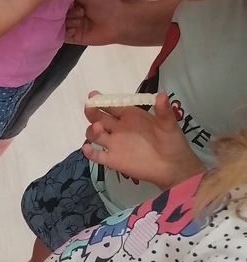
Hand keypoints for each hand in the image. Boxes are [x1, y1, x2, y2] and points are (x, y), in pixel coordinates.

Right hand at [65, 0, 127, 45]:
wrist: (118, 23)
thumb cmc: (106, 7)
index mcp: (78, 3)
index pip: (62, 3)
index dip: (62, 3)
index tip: (68, 2)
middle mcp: (74, 14)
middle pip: (60, 14)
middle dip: (67, 12)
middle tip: (80, 12)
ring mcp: (74, 26)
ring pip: (60, 24)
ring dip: (68, 21)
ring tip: (79, 20)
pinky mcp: (75, 37)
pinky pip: (63, 36)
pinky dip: (65, 32)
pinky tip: (74, 28)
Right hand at [82, 91, 204, 187]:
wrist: (173, 167)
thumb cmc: (171, 142)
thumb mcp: (169, 124)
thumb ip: (163, 111)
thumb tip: (162, 94)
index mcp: (129, 115)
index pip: (111, 105)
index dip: (102, 100)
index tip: (94, 96)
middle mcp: (118, 128)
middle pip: (98, 117)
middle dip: (92, 112)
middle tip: (89, 108)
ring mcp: (114, 144)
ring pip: (94, 135)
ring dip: (91, 130)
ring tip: (97, 128)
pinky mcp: (112, 160)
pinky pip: (97, 155)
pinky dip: (89, 152)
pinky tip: (87, 148)